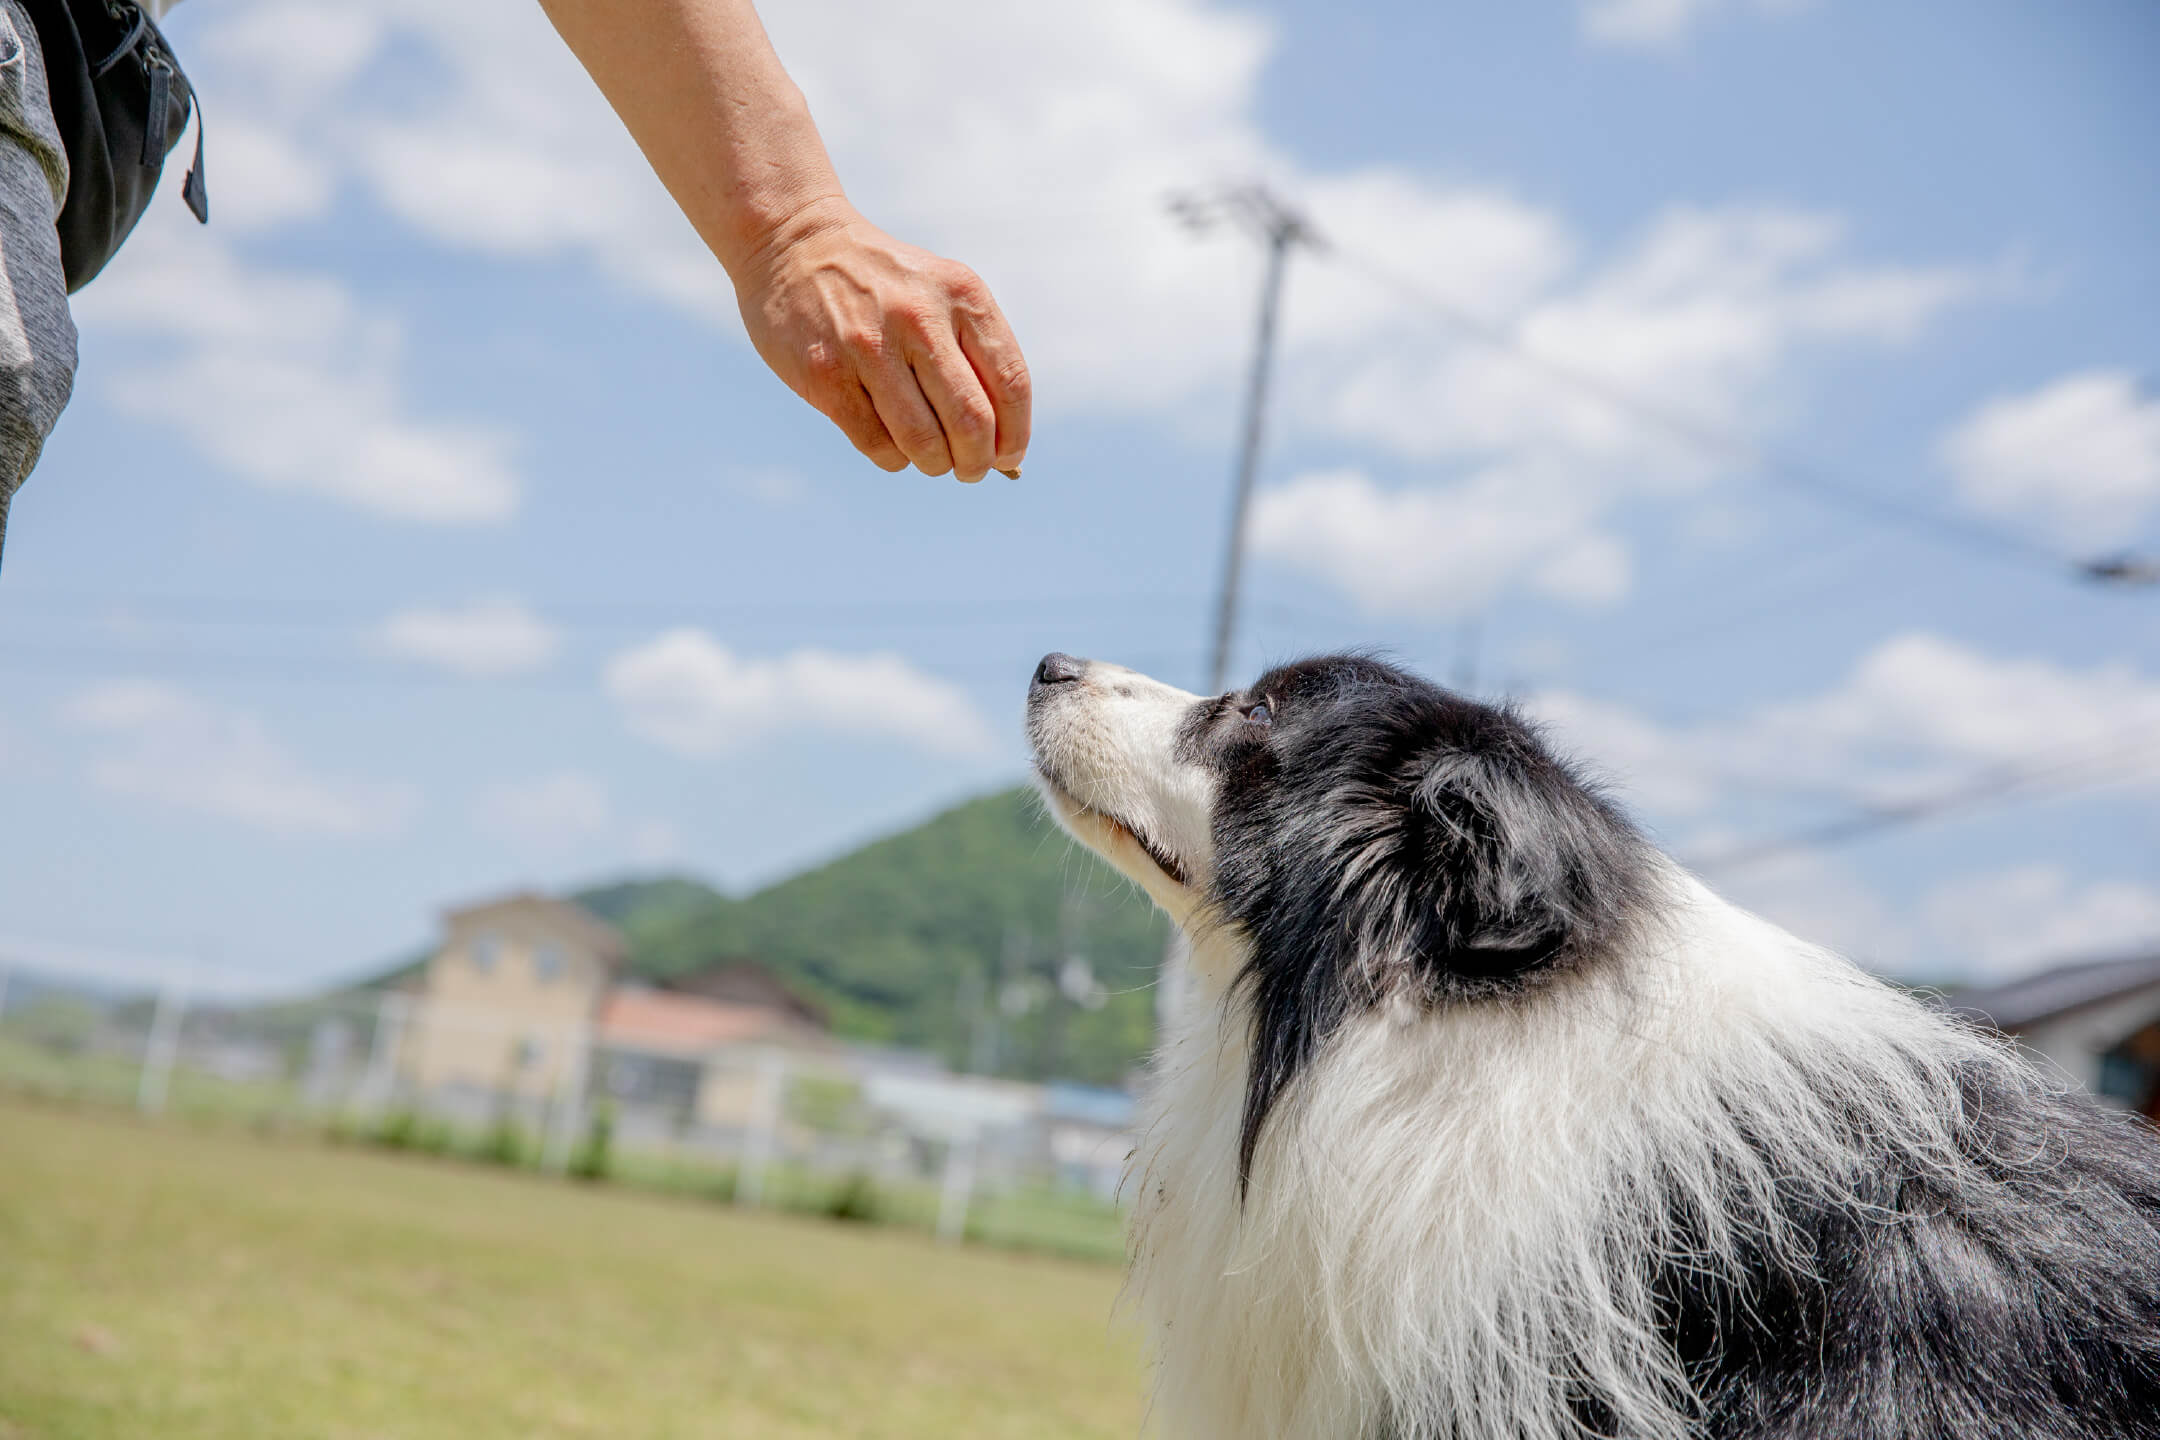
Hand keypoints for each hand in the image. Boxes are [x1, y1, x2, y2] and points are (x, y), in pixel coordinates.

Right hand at [735, 200, 1030, 481]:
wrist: (795, 244)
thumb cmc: (884, 286)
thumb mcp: (939, 294)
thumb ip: (974, 356)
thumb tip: (1002, 450)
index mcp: (962, 294)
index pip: (1011, 384)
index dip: (1015, 435)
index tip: (1007, 455)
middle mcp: (919, 317)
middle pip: (972, 423)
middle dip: (976, 462)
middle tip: (969, 470)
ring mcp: (868, 346)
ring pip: (924, 443)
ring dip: (935, 465)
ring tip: (931, 459)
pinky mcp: (826, 373)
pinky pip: (877, 445)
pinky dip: (894, 458)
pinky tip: (892, 443)